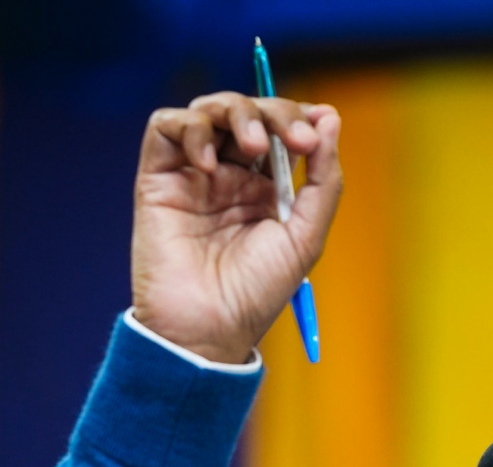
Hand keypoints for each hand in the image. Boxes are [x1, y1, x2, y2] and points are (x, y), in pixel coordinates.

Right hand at [131, 92, 341, 363]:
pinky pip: (165, 126)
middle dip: (275, 113)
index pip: (281, 129)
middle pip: (249, 112)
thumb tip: (330, 119)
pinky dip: (190, 129)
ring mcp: (194, 173)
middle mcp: (231, 174)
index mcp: (267, 186)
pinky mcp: (157, 177)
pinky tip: (210, 164)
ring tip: (252, 145)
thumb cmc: (257, 291)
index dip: (298, 118)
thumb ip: (323, 179)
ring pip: (208, 109)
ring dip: (235, 113)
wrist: (208, 326)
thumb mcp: (305, 235)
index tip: (316, 129)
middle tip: (294, 139)